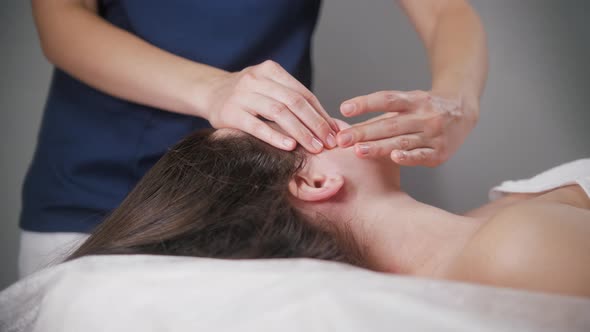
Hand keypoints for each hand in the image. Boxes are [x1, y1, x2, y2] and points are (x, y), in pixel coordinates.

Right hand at [203, 60, 338, 152]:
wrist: (209, 93)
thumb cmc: (248, 97)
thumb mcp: (269, 90)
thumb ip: (295, 103)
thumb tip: (331, 127)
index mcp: (270, 70)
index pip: (303, 93)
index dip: (322, 114)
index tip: (335, 132)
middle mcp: (256, 79)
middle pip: (294, 102)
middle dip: (316, 124)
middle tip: (329, 143)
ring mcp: (242, 95)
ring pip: (278, 112)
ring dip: (300, 132)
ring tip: (315, 148)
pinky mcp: (230, 113)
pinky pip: (256, 126)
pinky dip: (274, 136)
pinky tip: (290, 146)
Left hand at [336, 90, 477, 166]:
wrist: (464, 110)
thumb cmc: (425, 108)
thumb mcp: (407, 103)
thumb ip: (380, 115)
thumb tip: (347, 128)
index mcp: (414, 100)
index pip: (387, 99)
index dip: (366, 104)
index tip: (344, 108)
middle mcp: (424, 115)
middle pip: (390, 124)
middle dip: (364, 132)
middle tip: (342, 140)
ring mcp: (433, 134)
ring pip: (402, 141)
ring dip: (379, 147)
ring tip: (358, 151)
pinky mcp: (439, 152)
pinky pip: (421, 155)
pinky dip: (408, 157)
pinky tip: (394, 157)